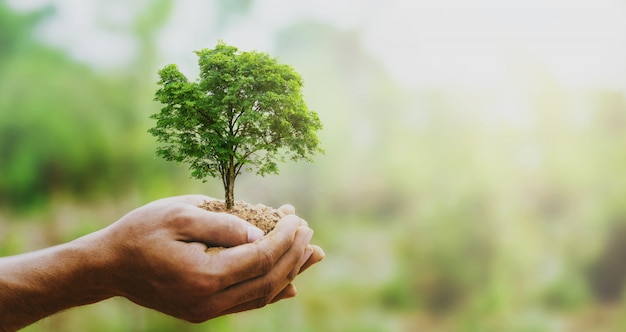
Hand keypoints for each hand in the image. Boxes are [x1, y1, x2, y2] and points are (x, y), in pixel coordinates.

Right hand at [93, 194, 322, 321]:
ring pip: (261, 296)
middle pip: (268, 280)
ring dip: (290, 273)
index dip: (285, 238)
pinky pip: (245, 304)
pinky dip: (270, 291)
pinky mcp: (203, 312)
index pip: (261, 257)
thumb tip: (260, 233)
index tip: (298, 218)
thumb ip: (224, 223)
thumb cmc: (142, 231)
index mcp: (204, 275)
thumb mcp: (180, 213)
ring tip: (313, 255)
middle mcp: (208, 302)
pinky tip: (290, 284)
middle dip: (293, 254)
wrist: (108, 265)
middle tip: (309, 231)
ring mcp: (206, 311)